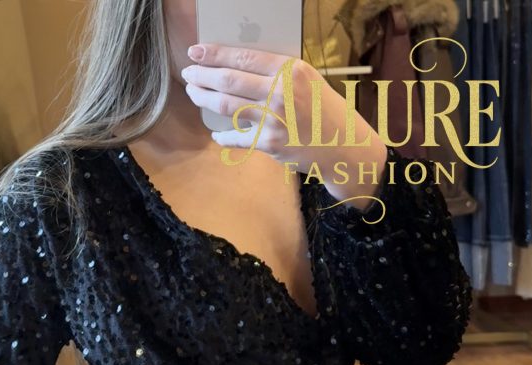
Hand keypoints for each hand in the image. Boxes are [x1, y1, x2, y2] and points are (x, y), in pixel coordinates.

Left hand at [181, 43, 375, 174]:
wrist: (343, 145)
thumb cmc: (323, 110)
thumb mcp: (306, 80)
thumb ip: (276, 73)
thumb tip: (237, 66)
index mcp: (290, 69)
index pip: (243, 57)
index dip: (214, 54)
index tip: (195, 52)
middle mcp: (281, 91)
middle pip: (229, 80)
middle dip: (202, 76)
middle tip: (188, 75)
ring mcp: (274, 118)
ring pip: (227, 105)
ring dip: (204, 99)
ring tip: (194, 94)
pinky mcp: (271, 143)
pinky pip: (237, 137)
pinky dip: (224, 136)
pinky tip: (217, 135)